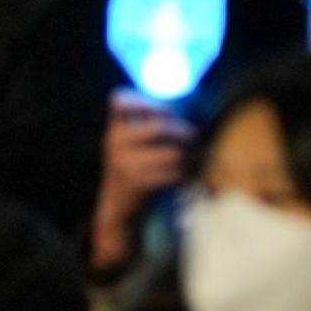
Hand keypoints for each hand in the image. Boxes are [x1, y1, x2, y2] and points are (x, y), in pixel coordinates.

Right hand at [91, 98, 192, 278]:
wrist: (118, 210)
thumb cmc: (134, 170)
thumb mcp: (131, 146)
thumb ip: (147, 126)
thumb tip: (190, 104)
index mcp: (115, 129)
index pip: (119, 101)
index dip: (144, 101)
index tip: (167, 111)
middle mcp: (116, 143)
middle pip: (160, 127)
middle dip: (184, 132)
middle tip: (194, 138)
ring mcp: (125, 164)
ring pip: (171, 153)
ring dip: (189, 156)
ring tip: (195, 157)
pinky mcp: (137, 183)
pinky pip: (172, 173)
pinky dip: (184, 174)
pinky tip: (185, 175)